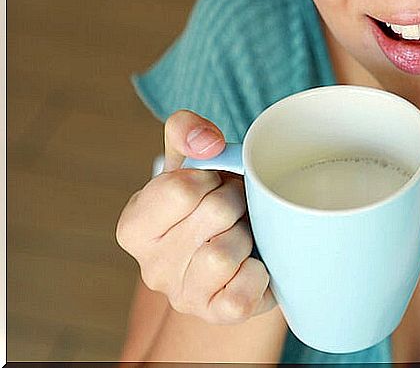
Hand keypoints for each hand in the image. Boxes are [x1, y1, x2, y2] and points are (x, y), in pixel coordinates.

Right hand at [116, 110, 275, 323]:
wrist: (243, 250)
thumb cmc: (213, 201)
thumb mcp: (193, 160)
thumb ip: (187, 131)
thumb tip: (207, 143)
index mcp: (134, 226)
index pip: (180, 188)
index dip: (211, 178)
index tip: (213, 185)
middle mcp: (150, 266)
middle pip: (214, 213)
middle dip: (236, 202)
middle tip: (236, 210)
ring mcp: (182, 295)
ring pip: (227, 252)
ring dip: (248, 235)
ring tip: (243, 235)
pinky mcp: (216, 315)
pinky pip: (244, 290)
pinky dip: (259, 272)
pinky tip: (253, 264)